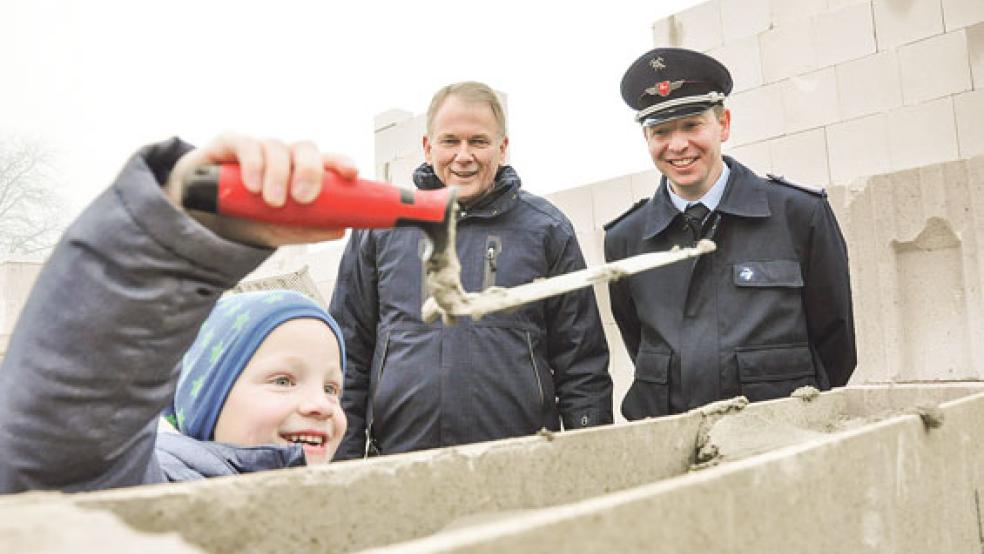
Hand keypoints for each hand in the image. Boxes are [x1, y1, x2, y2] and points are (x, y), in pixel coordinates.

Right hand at [165, 134, 355, 247]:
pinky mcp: (227, 144)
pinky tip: (253, 185)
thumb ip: (305, 230)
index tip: (351, 174)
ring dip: (278, 174)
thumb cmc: (239, 219)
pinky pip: (246, 144)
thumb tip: (340, 229)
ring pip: (276, 147)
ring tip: (272, 202)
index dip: (340, 163)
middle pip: (304, 148)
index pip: (326, 161)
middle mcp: (280, 157)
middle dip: (310, 170)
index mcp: (298, 173)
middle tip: (304, 197)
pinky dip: (253, 164)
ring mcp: (255, 149)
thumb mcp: (275, 231)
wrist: (194, 220)